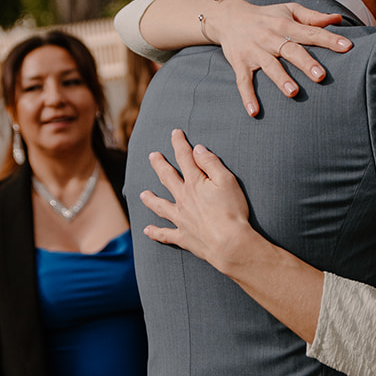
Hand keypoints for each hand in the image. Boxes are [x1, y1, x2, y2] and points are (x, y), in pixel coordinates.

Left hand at [142, 130, 257, 274]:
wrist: (229, 243)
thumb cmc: (232, 210)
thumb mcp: (227, 180)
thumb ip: (210, 163)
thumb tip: (197, 149)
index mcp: (195, 183)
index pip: (184, 157)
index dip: (179, 143)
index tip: (175, 133)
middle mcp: (183, 198)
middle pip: (167, 178)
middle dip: (159, 165)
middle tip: (152, 156)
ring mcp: (180, 218)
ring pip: (160, 206)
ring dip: (151, 199)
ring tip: (143, 194)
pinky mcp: (183, 236)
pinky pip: (165, 234)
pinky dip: (155, 232)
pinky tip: (146, 230)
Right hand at [205, 0, 353, 115]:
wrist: (229, 18)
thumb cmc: (267, 16)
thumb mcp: (289, 10)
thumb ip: (313, 16)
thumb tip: (338, 18)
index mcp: (285, 25)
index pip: (311, 32)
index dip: (330, 39)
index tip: (347, 47)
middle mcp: (270, 38)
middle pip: (290, 51)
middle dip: (305, 63)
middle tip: (321, 76)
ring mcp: (254, 51)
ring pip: (269, 66)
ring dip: (281, 79)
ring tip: (293, 93)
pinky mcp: (240, 63)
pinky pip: (243, 81)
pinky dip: (247, 96)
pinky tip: (254, 111)